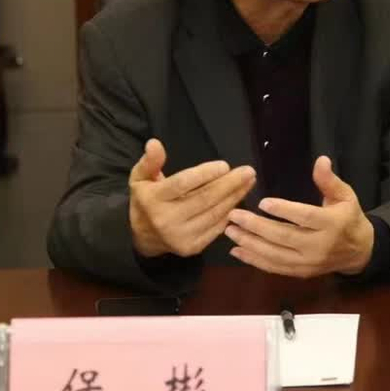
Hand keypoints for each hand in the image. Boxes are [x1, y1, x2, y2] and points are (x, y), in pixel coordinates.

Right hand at [129, 139, 255, 257]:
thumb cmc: (146, 200)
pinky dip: (230, 212)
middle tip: (248, 171)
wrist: (143, 237)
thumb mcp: (140, 177)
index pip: (182, 184)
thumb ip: (150, 161)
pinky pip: (217, 228)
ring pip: (214, 213)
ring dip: (235, 197)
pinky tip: (239, 199)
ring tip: (249, 182)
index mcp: (153, 200)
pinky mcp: (192, 247)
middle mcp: (167, 220)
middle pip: (204, 198)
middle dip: (230, 184)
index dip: (205, 174)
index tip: (225, 165)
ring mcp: (181, 236)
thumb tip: (154, 143)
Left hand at [224, 156, 373, 277]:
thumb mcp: (345, 195)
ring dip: (250, 244)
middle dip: (256, 227)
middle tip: (234, 216)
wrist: (359, 252)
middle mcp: (319, 246)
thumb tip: (320, 160)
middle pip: (284, 237)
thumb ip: (329, 180)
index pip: (305, 218)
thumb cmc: (349, 218)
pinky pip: (275, 268)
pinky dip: (254, 261)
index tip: (262, 202)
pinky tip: (237, 251)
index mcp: (332, 225)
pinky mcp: (301, 273)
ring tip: (230, 231)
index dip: (284, 211)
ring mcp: (308, 263)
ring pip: (275, 255)